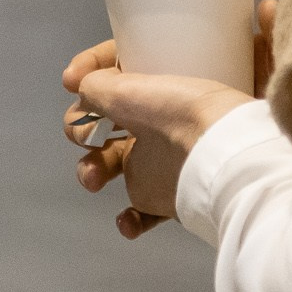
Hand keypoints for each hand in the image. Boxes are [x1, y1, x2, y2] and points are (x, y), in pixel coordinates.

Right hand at [60, 0, 276, 239]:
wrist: (221, 158)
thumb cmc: (182, 110)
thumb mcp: (131, 84)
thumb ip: (98, 85)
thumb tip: (83, 88)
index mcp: (149, 86)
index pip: (111, 70)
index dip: (88, 70)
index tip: (71, 79)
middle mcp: (151, 121)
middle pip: (102, 122)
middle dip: (80, 128)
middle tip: (82, 134)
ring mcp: (157, 160)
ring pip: (110, 165)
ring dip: (90, 170)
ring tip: (93, 178)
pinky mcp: (165, 197)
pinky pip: (142, 213)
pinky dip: (129, 221)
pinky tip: (126, 221)